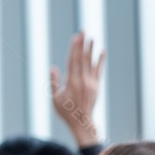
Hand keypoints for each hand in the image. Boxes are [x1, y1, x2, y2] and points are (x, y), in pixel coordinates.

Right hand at [50, 31, 104, 147]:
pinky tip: (101, 51)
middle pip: (82, 58)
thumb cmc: (65, 112)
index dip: (74, 48)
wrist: (82, 122)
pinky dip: (100, 60)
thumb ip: (53, 83)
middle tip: (83, 31)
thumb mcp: (54, 99)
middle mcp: (83, 81)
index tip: (75, 37)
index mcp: (71, 82)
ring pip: (90, 62)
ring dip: (91, 49)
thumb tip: (53, 68)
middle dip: (82, 44)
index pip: (72, 61)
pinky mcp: (97, 86)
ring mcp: (91, 83)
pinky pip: (98, 70)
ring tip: (92, 38)